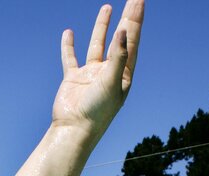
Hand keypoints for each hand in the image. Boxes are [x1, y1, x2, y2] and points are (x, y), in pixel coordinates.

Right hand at [52, 1, 142, 133]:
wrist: (74, 130)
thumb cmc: (98, 112)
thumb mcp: (112, 83)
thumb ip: (118, 57)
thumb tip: (123, 31)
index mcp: (123, 73)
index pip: (132, 39)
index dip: (135, 19)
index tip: (139, 0)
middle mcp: (109, 71)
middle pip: (119, 37)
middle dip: (126, 17)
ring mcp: (91, 74)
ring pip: (97, 44)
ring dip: (102, 26)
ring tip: (107, 7)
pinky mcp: (73, 79)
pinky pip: (71, 58)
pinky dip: (69, 46)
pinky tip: (69, 33)